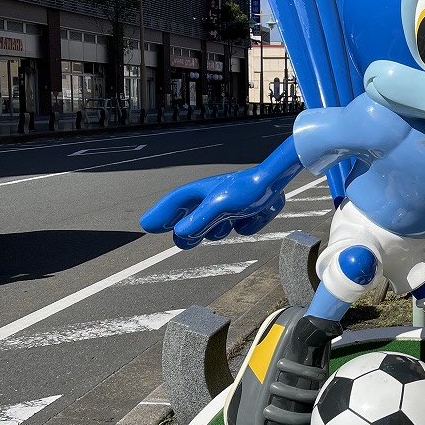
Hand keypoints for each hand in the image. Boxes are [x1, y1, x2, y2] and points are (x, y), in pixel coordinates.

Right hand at [140, 170, 285, 248]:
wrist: (277, 181)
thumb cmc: (246, 189)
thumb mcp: (219, 205)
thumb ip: (199, 219)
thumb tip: (179, 234)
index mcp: (202, 192)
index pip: (176, 203)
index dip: (161, 214)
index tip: (147, 226)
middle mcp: (214, 198)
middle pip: (193, 221)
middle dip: (189, 232)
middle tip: (182, 243)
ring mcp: (232, 206)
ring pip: (218, 228)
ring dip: (220, 229)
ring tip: (227, 223)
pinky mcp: (248, 212)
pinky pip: (242, 227)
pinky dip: (248, 225)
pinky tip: (254, 216)